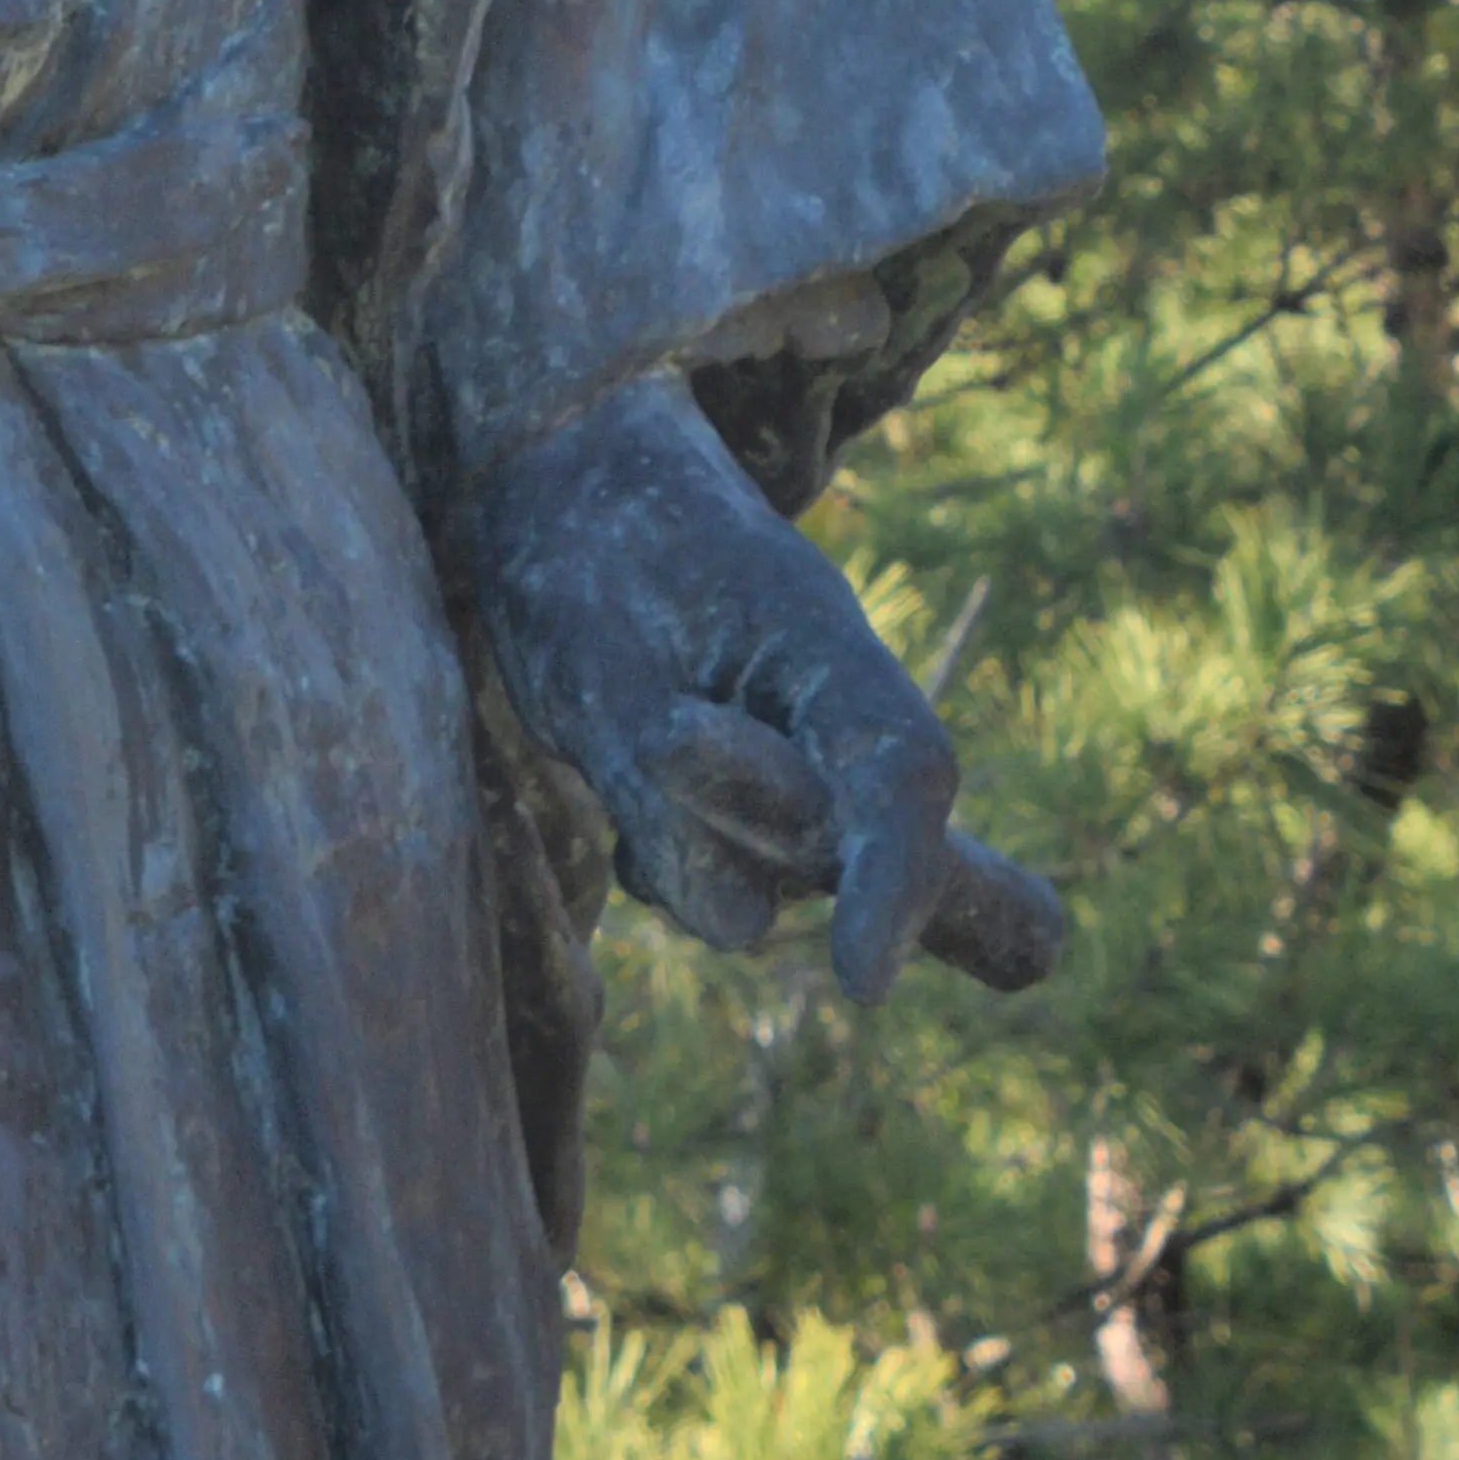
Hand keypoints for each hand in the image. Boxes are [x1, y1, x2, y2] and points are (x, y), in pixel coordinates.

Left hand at [473, 374, 1023, 1005]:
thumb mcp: (594, 660)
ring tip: (621, 715)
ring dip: (679, 835)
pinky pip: (703, 873)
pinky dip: (657, 842)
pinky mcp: (734, 804)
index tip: (863, 986)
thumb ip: (664, 789)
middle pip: (856, 837)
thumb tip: (742, 919)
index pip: (902, 777)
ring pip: (756, 874)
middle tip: (886, 908)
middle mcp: (827, 717)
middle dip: (843, 866)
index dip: (898, 885)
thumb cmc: (580, 547)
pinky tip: (616, 752)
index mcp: (828, 642)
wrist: (556, 474)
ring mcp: (787, 765)